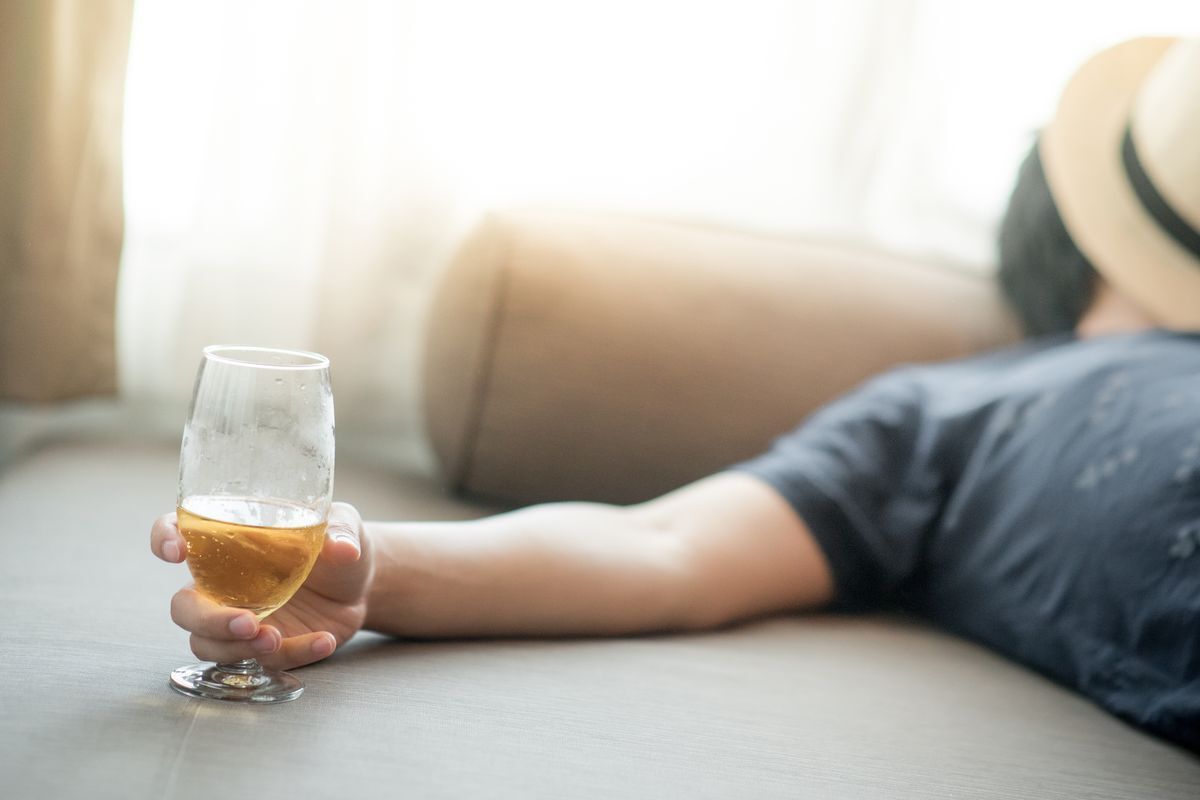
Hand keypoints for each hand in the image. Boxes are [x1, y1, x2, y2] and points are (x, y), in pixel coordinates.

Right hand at [151, 502, 372, 669]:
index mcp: (229, 542)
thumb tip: (343, 549)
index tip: (176, 551)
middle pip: (185, 608)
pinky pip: (262, 661)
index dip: (165, 538)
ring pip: (208, 645)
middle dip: (208, 621)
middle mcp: (223, 583)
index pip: (179, 531)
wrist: (360, 586)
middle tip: (247, 623)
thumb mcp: (344, 527)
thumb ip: (340, 532)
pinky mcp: (262, 647)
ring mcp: (239, 618)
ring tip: (277, 640)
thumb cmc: (336, 545)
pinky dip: (293, 654)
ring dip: (238, 649)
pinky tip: (323, 640)